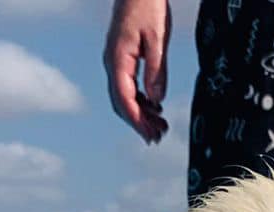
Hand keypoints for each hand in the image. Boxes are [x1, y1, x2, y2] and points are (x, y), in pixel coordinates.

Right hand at [105, 0, 171, 143]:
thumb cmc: (148, 6)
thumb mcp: (158, 38)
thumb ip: (156, 70)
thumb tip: (157, 100)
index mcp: (117, 59)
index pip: (124, 99)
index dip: (137, 121)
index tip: (150, 136)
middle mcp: (112, 63)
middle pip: (122, 102)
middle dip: (139, 122)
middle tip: (158, 137)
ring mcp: (115, 61)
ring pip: (124, 96)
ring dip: (140, 113)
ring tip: (160, 126)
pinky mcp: (122, 57)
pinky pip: (127, 86)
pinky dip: (140, 100)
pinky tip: (155, 106)